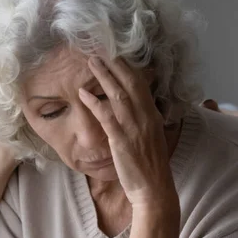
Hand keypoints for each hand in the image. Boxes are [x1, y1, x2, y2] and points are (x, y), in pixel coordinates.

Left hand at [79, 57, 177, 208]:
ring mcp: (134, 128)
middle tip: (101, 49)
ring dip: (104, 76)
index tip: (116, 53)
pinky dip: (94, 103)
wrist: (154, 188)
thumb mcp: (151, 136)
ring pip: (118, 95)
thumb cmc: (150, 165)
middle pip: (130, 83)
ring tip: (91, 62)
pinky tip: (83, 93)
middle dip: (115, 64)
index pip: (141, 84)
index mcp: (152, 115)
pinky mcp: (121, 141)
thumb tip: (132, 105)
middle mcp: (145, 117)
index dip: (128, 67)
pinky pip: (106, 118)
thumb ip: (142, 119)